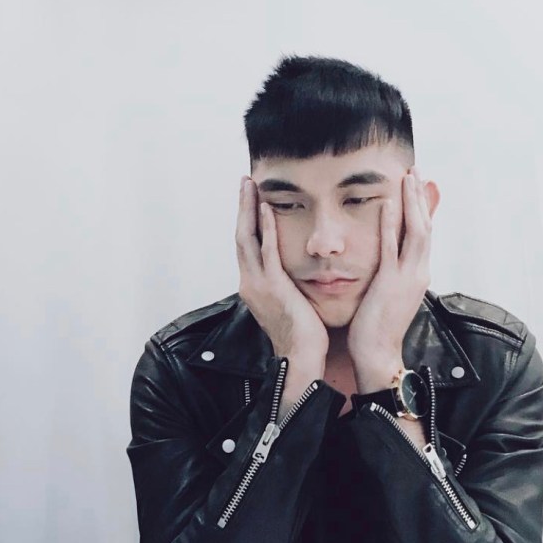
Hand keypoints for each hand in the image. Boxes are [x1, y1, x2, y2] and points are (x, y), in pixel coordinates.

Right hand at [235, 176, 328, 363]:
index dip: (246, 220)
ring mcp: (258, 284)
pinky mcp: (273, 287)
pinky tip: (266, 209)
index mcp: (254, 285)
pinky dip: (264, 229)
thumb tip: (290, 271)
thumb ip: (284, 283)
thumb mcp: (288, 303)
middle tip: (245, 182)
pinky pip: (266, 252)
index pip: (246, 245)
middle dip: (242, 207)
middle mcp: (250, 282)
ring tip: (251, 186)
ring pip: (247, 239)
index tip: (249, 198)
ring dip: (249, 210)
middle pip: (241, 236)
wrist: (300, 359)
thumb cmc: (301, 335)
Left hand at [347, 166, 432, 375]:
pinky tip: (389, 204)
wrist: (378, 354)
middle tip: (415, 170)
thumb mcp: (390, 293)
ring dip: (412, 202)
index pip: (423, 234)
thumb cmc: (378, 327)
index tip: (416, 185)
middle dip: (420, 197)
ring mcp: (408, 277)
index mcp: (417, 274)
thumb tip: (392, 257)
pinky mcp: (391, 283)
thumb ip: (393, 271)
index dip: (421, 208)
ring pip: (416, 232)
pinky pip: (392, 248)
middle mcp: (418, 272)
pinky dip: (392, 224)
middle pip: (425, 226)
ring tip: (408, 177)